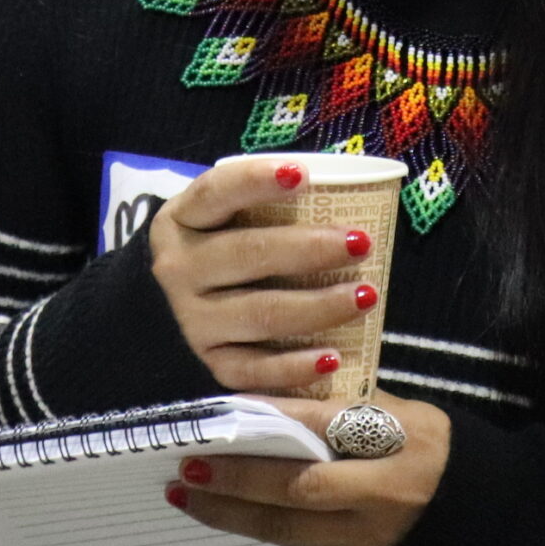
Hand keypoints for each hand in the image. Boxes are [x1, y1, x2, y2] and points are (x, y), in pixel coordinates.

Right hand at [148, 157, 383, 393]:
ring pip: (259, 313)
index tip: (304, 175)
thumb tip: (348, 190)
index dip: (256, 181)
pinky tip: (333, 359)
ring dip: (317, 306)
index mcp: (182, 220)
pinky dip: (295, 367)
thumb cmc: (229, 246)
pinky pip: (255, 370)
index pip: (216, 193)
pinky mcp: (211, 363)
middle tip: (360, 244)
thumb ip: (269, 203)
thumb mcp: (230, 217)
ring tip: (365, 296)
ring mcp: (193, 320)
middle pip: (247, 254)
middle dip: (309, 249)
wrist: (185, 305)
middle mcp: (179, 269)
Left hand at [165, 391, 450, 545]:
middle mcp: (381, 491)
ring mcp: (366, 533)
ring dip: (231, 512)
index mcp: (398, 439)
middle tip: (189, 463)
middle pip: (298, 485)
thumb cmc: (431, 448)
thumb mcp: (407, 412)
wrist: (476, 515)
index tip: (224, 409)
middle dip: (239, 476)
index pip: (324, 425)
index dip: (271, 416)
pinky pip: (297, 545)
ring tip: (184, 495)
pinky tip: (220, 515)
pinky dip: (256, 529)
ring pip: (288, 526)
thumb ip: (352, 403)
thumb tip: (285, 387)